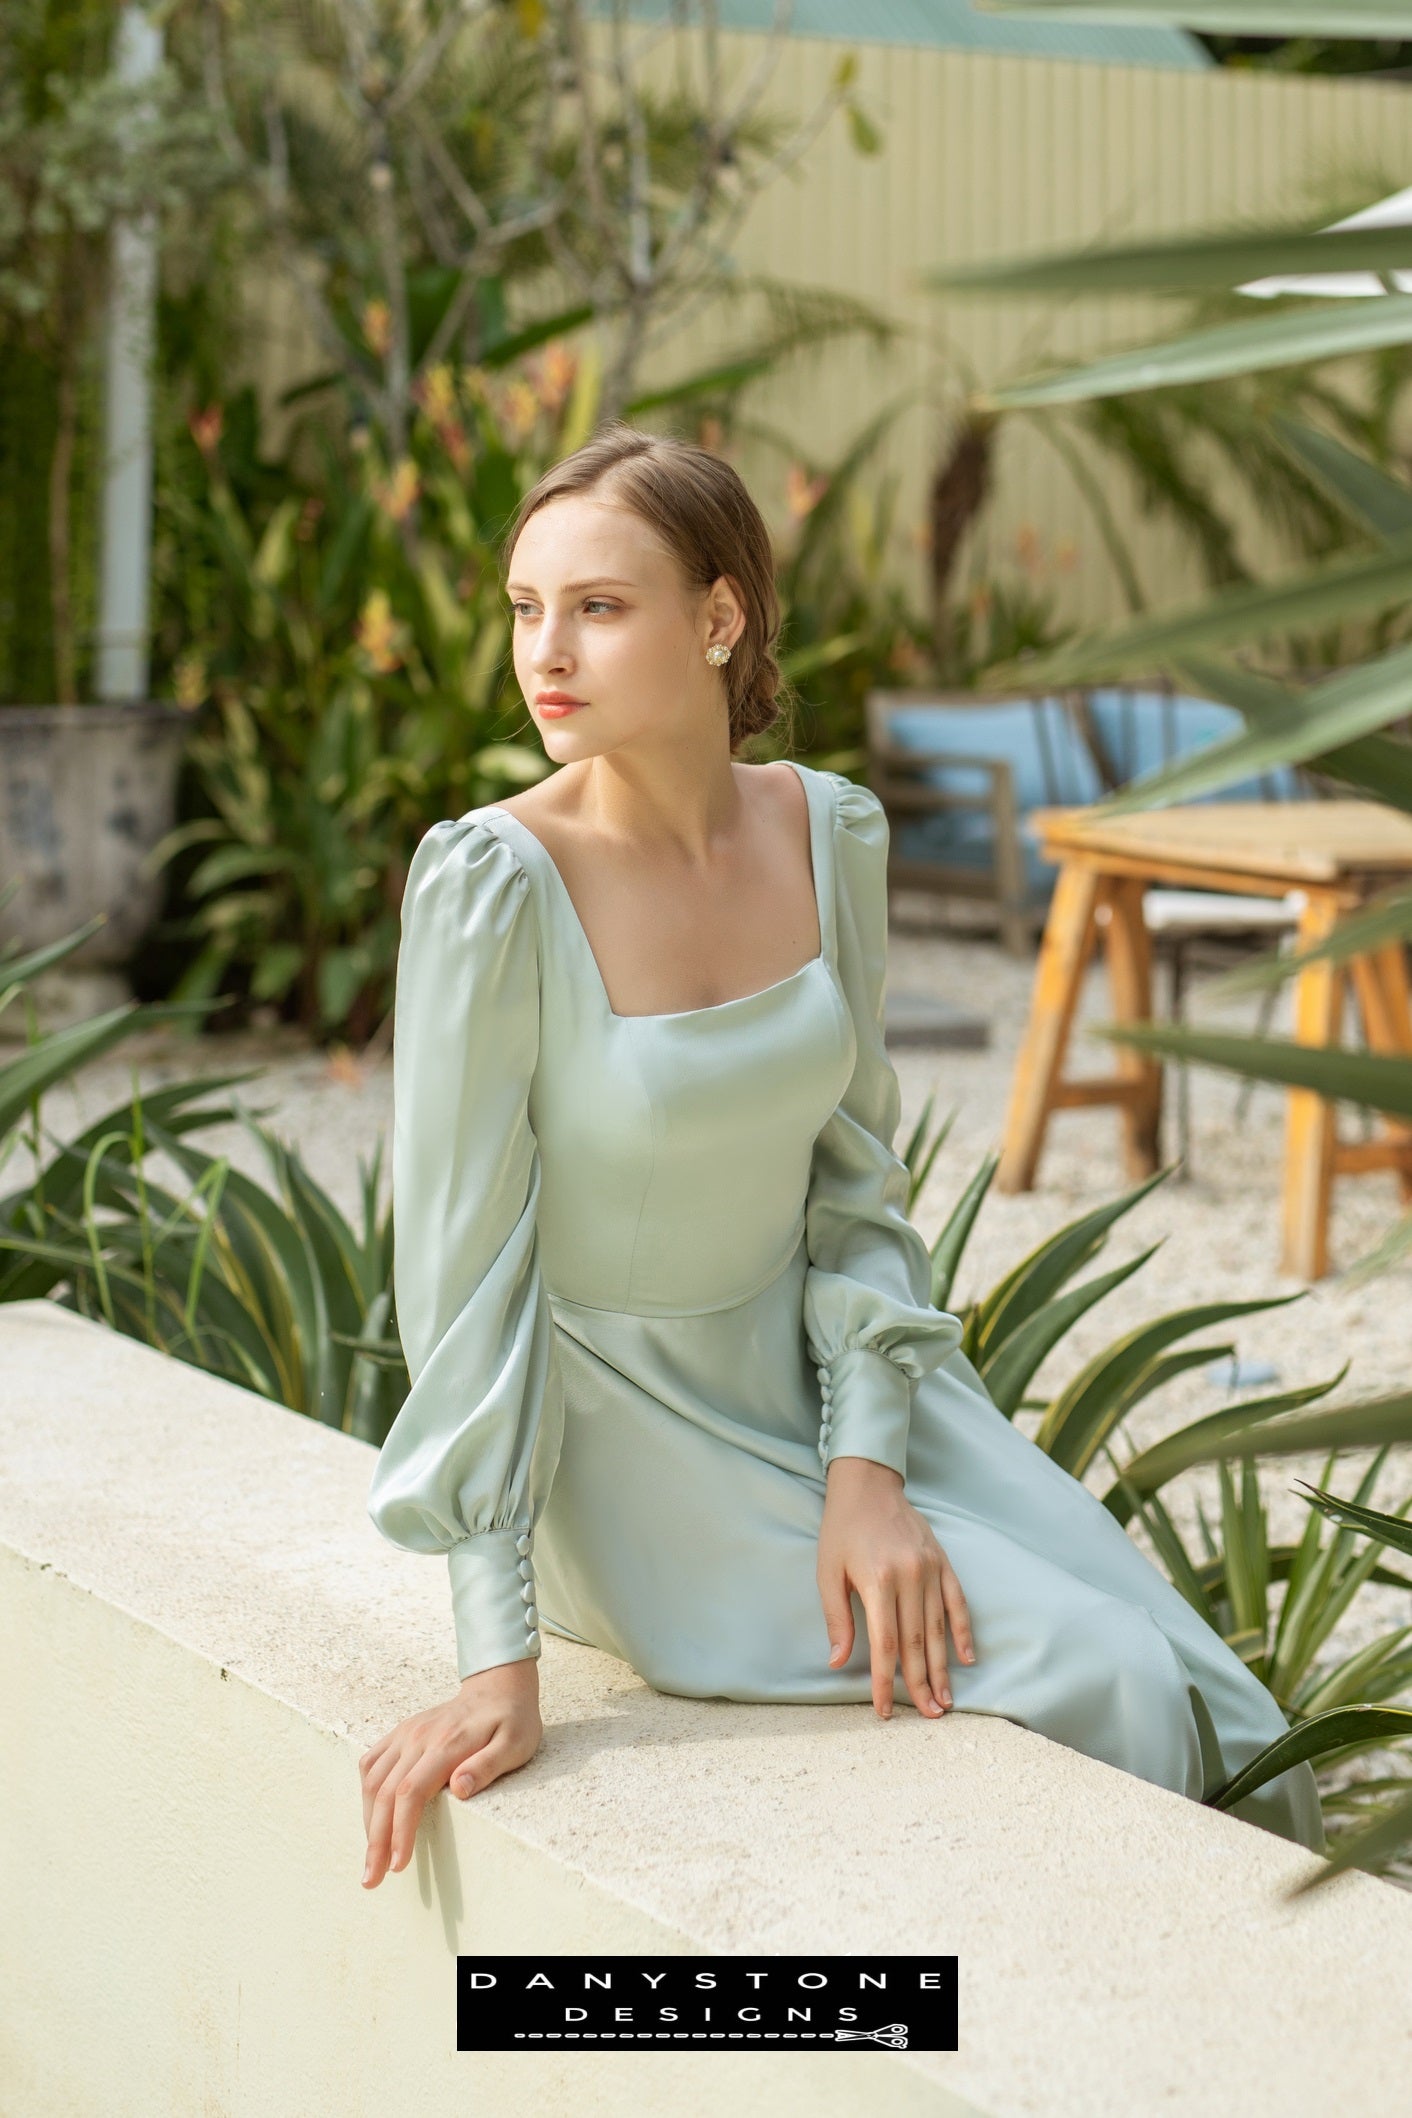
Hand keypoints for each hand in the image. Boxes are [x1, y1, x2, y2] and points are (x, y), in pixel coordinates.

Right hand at [358, 1658, 542, 1888]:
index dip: (400, 1831)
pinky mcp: (401, 1733)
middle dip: (375, 1840)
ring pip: (372, 1781)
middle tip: (372, 1880)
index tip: (399, 1865)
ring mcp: (406, 1733)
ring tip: (371, 1858)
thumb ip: (486, 1766)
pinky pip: (371, 1762)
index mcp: (446, 1743)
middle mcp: (418, 1736)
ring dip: (367, 1822)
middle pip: (383, 1793)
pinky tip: (371, 1816)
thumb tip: (458, 1789)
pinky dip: (366, 1793)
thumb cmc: (511, 1720)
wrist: (498, 1686)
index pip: (410, 1792)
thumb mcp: (515, 1744)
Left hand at [817, 1455, 974, 1719]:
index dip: (886, 1681)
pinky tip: (966, 1659)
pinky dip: (963, 1632)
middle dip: (921, 1684)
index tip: (885, 1710)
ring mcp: (931, 1569)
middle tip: (930, 1718)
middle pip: (917, 1642)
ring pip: (938, 1628)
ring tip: (945, 1701)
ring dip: (943, 1668)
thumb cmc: (842, 1531)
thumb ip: (836, 1618)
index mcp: (877, 1581)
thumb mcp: (827, 1572)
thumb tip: (838, 1662)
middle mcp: (909, 1577)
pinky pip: (957, 1603)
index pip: (885, 1644)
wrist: (868, 1485)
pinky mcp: (943, 1562)